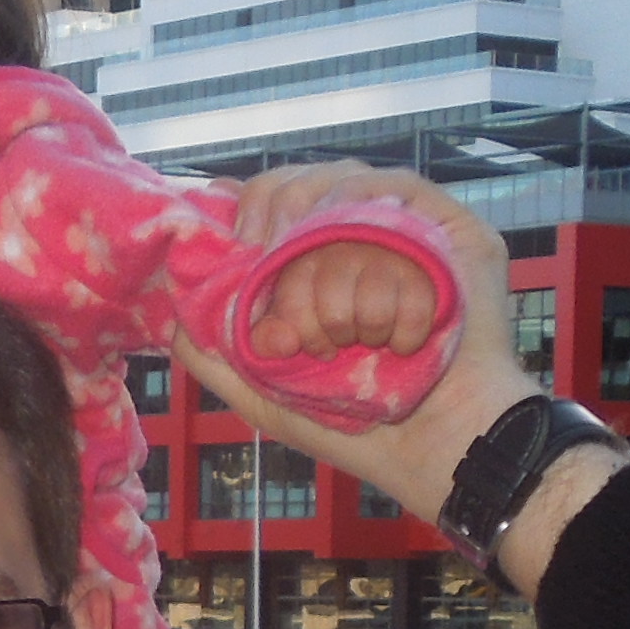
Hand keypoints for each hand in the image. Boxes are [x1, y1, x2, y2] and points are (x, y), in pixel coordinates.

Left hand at [176, 164, 605, 587]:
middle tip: (298, 317)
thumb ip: (210, 348)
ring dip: (340, 283)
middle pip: (304, 184)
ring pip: (348, 197)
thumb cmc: (353, 422)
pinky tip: (383, 325)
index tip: (246, 245)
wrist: (431, 444)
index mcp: (314, 252)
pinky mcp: (455, 228)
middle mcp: (357, 229)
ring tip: (350, 343)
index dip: (252, 208)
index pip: (272, 192)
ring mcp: (408, 224)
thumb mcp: (261, 391)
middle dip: (289, 253)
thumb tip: (173, 299)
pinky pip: (407, 199)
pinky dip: (387, 266)